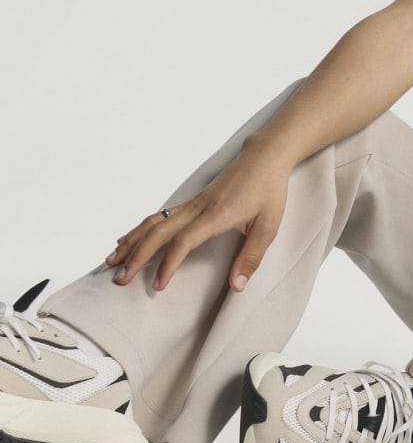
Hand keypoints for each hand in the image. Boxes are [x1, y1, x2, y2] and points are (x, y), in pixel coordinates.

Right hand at [106, 139, 292, 292]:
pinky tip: (129, 238)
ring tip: (112, 261)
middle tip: (120, 279)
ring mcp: (193, 202)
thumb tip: (237, 286)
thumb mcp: (269, 225)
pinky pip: (161, 216)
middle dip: (136, 256)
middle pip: (159, 231)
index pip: (184, 241)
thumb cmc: (269, 190)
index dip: (168, 264)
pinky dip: (141, 229)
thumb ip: (252, 256)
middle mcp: (199, 207)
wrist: (265, 156)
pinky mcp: (193, 201)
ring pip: (154, 221)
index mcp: (217, 214)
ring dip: (132, 241)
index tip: (158, 286)